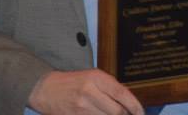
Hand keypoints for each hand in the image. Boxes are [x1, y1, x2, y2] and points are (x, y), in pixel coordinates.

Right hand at [28, 69, 144, 114]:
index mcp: (96, 78)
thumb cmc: (73, 82)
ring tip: (113, 114)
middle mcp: (89, 92)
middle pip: (116, 111)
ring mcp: (81, 108)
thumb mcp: (93, 76)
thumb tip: (129, 102)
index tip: (141, 113)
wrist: (46, 89)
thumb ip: (110, 87)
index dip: (135, 106)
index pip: (122, 94)